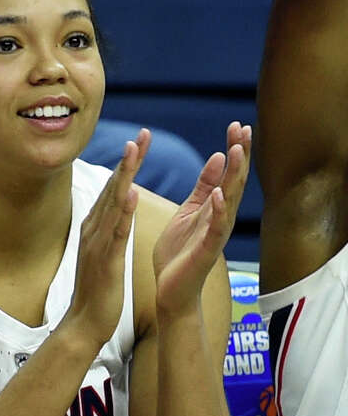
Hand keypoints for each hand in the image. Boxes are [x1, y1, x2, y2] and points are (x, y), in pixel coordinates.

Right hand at [63, 129, 145, 343]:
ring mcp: (98, 243)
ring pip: (113, 203)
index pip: (113, 189)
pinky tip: (132, 194)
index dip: (127, 164)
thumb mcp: (102, 254)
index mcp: (95, 228)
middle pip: (112, 188)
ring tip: (136, 152)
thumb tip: (114, 214)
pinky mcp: (106, 259)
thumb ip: (106, 231)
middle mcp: (93, 229)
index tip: (140, 141)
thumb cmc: (97, 290)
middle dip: (128, 160)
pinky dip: (123, 211)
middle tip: (142, 133)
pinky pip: (116, 232)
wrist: (85, 322)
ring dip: (125, 176)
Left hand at [153, 122, 250, 314]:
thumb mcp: (190, 212)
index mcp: (213, 207)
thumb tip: (219, 156)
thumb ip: (204, 187)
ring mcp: (215, 235)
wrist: (171, 290)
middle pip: (234, 181)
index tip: (237, 124)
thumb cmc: (179, 252)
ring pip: (229, 201)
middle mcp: (220, 218)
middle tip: (244, 128)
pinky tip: (220, 194)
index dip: (234, 149)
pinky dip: (218, 211)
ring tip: (236, 151)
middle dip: (240, 155)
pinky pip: (215, 229)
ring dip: (233, 177)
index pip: (228, 173)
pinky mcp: (206, 251)